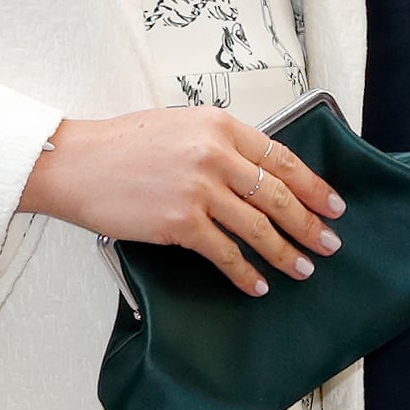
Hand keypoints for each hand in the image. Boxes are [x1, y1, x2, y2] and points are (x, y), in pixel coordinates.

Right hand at [21, 110, 344, 294]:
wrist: (76, 163)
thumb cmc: (123, 144)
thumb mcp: (181, 125)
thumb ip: (221, 143)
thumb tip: (257, 172)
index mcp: (219, 125)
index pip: (282, 158)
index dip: (314, 185)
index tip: (333, 204)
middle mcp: (215, 154)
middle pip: (279, 194)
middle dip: (310, 223)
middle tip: (331, 242)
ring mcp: (198, 189)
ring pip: (258, 226)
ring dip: (286, 252)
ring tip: (304, 267)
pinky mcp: (179, 222)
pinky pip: (224, 252)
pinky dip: (246, 272)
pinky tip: (258, 284)